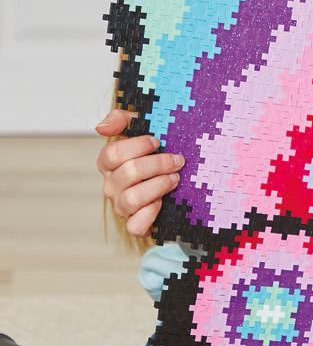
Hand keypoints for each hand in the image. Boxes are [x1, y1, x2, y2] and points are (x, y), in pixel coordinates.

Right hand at [95, 109, 184, 236]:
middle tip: (178, 160)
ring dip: (160, 185)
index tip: (157, 141)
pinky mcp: (135, 224)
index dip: (138, 145)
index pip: (112, 153)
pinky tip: (163, 202)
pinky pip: (136, 226)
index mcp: (109, 163)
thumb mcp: (141, 128)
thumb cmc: (156, 153)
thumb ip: (121, 119)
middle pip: (129, 173)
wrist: (177, 180)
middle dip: (159, 164)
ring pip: (133, 198)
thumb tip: (101, 128)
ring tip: (175, 178)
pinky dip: (150, 214)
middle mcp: (111, 185)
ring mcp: (122, 206)